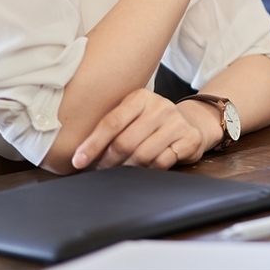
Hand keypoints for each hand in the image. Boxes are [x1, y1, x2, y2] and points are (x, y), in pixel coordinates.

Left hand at [71, 88, 218, 170]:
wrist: (191, 123)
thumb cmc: (152, 123)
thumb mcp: (133, 115)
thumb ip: (113, 127)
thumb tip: (80, 152)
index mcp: (141, 97)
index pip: (112, 122)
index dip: (93, 144)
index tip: (78, 160)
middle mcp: (160, 107)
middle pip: (125, 142)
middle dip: (108, 161)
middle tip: (100, 169)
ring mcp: (177, 122)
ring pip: (143, 155)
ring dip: (127, 169)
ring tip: (120, 171)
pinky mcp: (189, 139)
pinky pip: (161, 162)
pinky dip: (148, 171)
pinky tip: (144, 170)